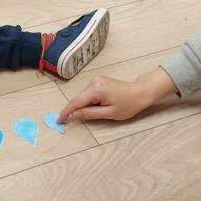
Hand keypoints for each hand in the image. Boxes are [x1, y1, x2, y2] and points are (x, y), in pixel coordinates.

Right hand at [57, 67, 177, 121]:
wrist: (140, 92)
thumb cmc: (128, 105)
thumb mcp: (109, 113)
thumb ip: (90, 114)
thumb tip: (74, 115)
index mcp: (96, 90)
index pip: (76, 102)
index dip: (66, 112)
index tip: (59, 120)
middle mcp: (94, 82)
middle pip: (78, 98)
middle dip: (74, 110)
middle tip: (71, 121)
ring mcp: (96, 80)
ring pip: (83, 96)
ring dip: (83, 106)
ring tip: (97, 112)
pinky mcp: (98, 81)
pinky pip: (88, 93)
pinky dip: (88, 101)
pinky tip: (97, 106)